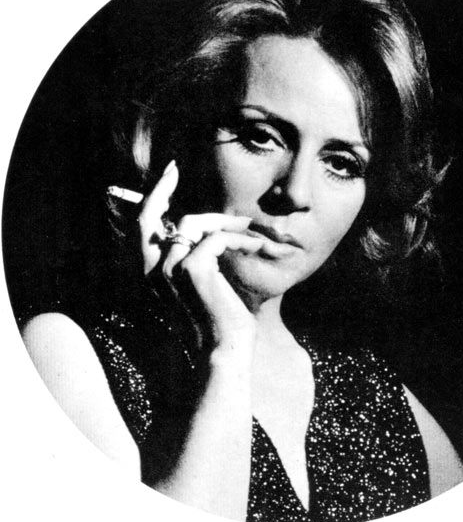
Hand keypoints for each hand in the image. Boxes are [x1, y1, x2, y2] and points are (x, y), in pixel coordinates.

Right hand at [137, 161, 263, 352]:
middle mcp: (154, 270)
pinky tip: (260, 249)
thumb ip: (201, 253)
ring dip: (227, 223)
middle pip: (153, 216)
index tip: (169, 171)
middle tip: (184, 174)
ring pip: (195, 223)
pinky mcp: (192, 270)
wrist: (226, 350)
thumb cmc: (221, 317)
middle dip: (169, 192)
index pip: (142, 226)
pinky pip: (218, 238)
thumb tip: (213, 227)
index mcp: (154, 273)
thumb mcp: (208, 280)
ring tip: (253, 233)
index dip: (153, 196)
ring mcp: (170, 269)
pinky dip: (242, 239)